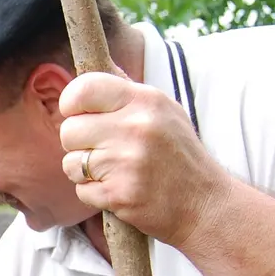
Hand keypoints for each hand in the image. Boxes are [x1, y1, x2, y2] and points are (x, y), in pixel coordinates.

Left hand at [58, 71, 235, 247]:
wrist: (205, 203)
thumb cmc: (178, 155)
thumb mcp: (163, 111)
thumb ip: (125, 93)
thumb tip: (88, 72)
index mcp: (145, 100)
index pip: (83, 89)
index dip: (71, 104)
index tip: (77, 115)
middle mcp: (135, 127)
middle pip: (69, 130)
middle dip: (78, 144)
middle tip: (102, 151)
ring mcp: (126, 162)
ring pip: (70, 163)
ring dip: (85, 172)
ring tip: (114, 172)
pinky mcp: (119, 193)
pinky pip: (81, 190)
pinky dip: (95, 194)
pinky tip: (120, 190)